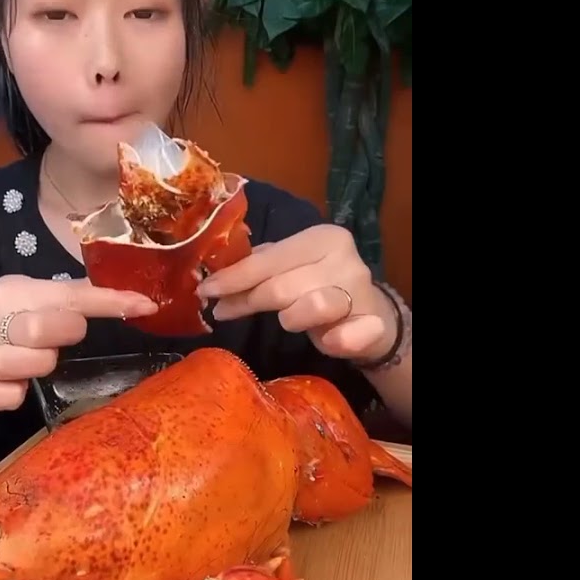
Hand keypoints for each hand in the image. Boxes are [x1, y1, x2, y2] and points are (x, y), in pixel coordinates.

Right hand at [0, 275, 158, 411]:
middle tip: (66, 337)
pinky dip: (10, 397)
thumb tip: (133, 295)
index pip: (69, 295)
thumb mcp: (35, 296)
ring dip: (35, 366)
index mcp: (14, 292)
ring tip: (39, 363)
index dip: (110, 301)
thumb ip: (73, 296)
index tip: (146, 306)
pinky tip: (17, 389)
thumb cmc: (12, 318)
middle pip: (36, 330)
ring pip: (12, 364)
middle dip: (61, 334)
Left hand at [197, 225, 394, 360]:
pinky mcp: (373, 327)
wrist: (369, 313)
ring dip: (290, 318)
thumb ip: (258, 268)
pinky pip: (347, 337)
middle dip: (247, 301)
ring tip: (286, 320)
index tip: (206, 290)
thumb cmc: (318, 284)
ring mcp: (361, 293)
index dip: (234, 277)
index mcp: (323, 238)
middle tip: (222, 311)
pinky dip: (335, 340)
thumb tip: (214, 280)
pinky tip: (328, 341)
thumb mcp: (290, 268)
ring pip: (311, 307)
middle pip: (282, 286)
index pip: (269, 259)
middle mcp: (345, 260)